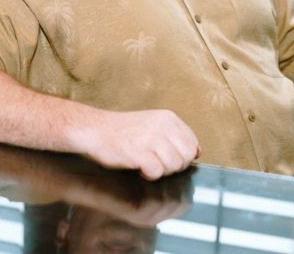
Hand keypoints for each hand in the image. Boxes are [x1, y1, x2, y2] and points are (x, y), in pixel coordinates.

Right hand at [77, 108, 200, 179]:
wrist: (95, 129)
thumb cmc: (123, 130)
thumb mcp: (153, 124)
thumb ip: (175, 136)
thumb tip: (198, 151)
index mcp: (168, 118)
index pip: (193, 144)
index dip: (183, 156)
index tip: (167, 156)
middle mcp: (162, 125)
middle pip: (186, 157)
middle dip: (174, 165)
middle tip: (156, 161)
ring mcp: (151, 138)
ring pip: (173, 166)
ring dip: (160, 170)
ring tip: (146, 162)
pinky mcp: (139, 152)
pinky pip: (156, 172)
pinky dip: (148, 174)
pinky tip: (138, 166)